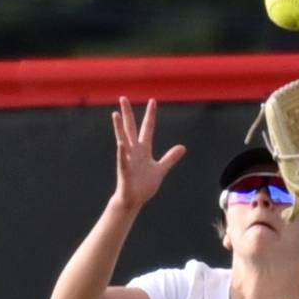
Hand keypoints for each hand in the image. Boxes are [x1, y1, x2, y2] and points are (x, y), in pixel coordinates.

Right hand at [111, 96, 185, 211]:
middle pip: (130, 129)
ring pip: (122, 140)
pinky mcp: (124, 172)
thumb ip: (170, 157)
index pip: (147, 128)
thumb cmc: (144, 185)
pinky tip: (120, 144)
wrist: (133, 200)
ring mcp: (128, 160)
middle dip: (127, 114)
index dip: (151, 115)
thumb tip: (183, 147)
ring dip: (119, 128)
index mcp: (143, 150)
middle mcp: (134, 151)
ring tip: (115, 114)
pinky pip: (123, 160)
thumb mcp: (160, 169)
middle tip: (123, 97)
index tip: (152, 101)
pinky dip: (122, 153)